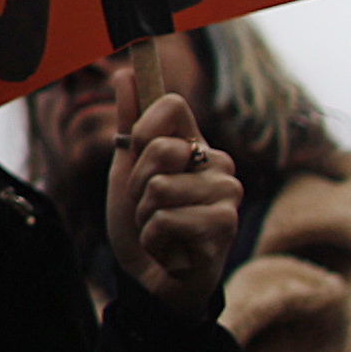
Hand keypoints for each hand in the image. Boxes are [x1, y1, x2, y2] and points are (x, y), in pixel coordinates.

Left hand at [104, 69, 240, 311]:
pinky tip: (170, 250)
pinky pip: (165, 220)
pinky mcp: (226, 225)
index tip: (136, 155)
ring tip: (161, 230)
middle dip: (137, 186)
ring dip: (145, 218)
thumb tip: (124, 73)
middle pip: (158, 149)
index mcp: (195, 144)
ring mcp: (227, 194)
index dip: (141, 129)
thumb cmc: (142, 221)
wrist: (152, 278)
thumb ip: (129, 123)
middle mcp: (218, 163)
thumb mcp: (126, 169)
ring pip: (159, 189)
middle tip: (150, 207)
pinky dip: (154, 240)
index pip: (170, 104)